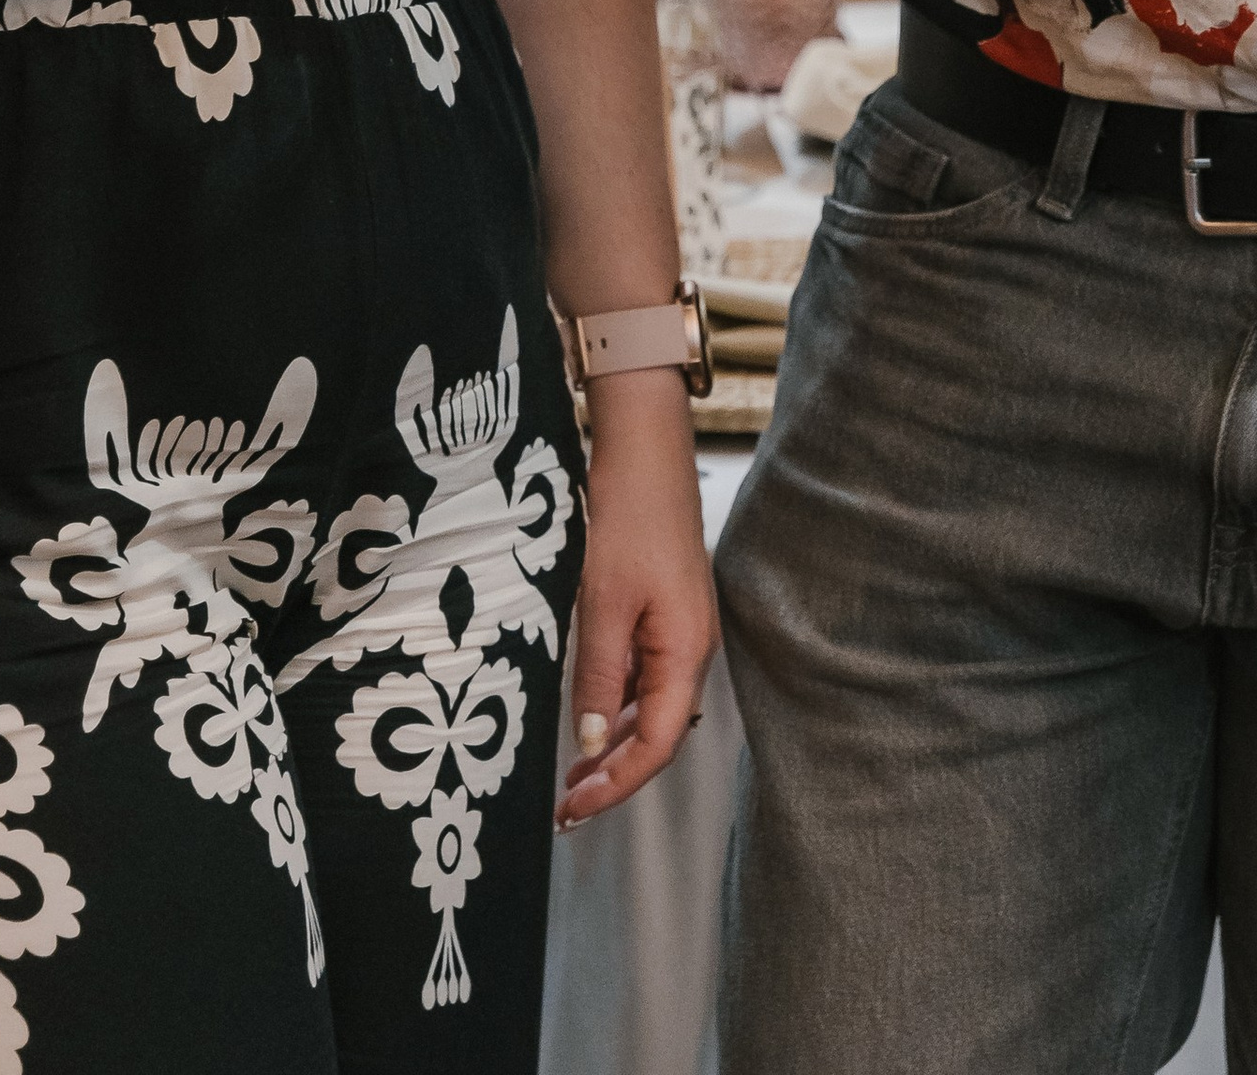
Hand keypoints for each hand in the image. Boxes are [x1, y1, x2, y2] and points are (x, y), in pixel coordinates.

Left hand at [557, 375, 717, 825]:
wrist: (645, 445)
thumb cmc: (627, 516)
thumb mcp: (603, 600)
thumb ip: (598, 674)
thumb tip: (588, 744)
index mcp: (685, 651)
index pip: (656, 744)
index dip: (617, 784)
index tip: (573, 810)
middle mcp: (691, 647)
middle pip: (658, 733)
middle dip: (614, 775)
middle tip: (566, 808)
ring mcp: (679, 629)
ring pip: (650, 708)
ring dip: (613, 745)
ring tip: (571, 778)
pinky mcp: (664, 610)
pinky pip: (644, 676)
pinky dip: (615, 707)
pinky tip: (588, 716)